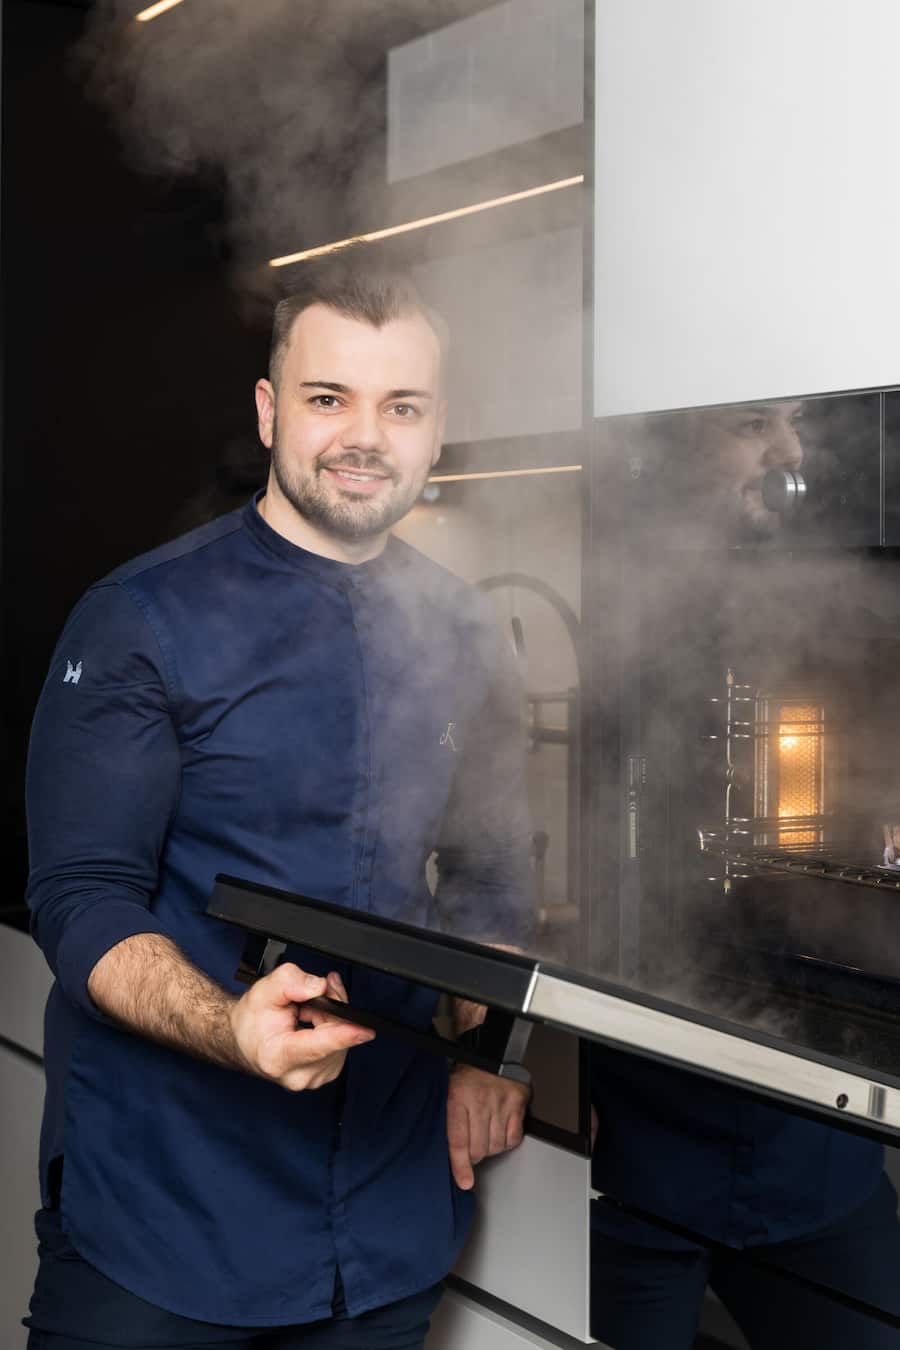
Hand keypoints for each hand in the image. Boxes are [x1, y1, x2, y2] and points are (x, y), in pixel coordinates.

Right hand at [230, 964, 373, 1091]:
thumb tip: (319, 986)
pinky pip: (342, 1044)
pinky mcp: (325, 1074)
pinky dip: (333, 1027)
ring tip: (306, 1010)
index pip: (316, 1046)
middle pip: (335, 1035)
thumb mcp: (263, 991)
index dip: (343, 1035)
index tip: (365, 1030)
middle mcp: (298, 1075)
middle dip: (330, 1007)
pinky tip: (315, 1020)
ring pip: (342, 1038)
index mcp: (278, 1057)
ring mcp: (314, 1078)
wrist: (245, 1041)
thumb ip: (290, 982)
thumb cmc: (252, 1020)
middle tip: (312, 992)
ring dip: (331, 1017)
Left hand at [446, 1065, 530, 1189]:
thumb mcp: (447, 1091)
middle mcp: (480, 1100)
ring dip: (489, 1147)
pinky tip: (499, 1130)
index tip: (464, 1182)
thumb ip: (447, 1120)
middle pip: (478, 1148)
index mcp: (457, 1097)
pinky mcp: (518, 1103)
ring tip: (484, 1133)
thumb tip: (445, 1154)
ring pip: (496, 1146)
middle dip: (473, 1155)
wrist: (491, 1053)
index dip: (460, 1165)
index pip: (458, 1140)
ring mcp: (501, 1102)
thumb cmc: (466, 1075)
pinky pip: (513, 1138)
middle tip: (470, 1147)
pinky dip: (506, 1141)